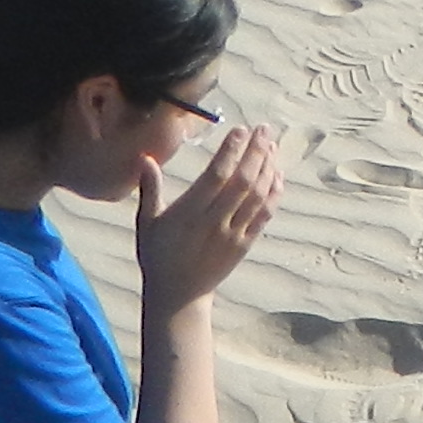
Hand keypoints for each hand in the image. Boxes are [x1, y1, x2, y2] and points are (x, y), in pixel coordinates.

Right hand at [138, 122, 284, 301]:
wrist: (179, 293)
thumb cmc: (158, 254)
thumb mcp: (147, 221)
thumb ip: (150, 189)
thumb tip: (145, 158)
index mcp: (189, 213)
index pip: (216, 176)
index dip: (230, 152)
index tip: (240, 130)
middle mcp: (215, 222)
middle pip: (243, 182)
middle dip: (256, 152)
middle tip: (263, 129)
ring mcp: (234, 234)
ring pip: (257, 197)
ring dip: (267, 169)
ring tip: (271, 146)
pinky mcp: (245, 244)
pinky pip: (264, 216)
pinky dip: (273, 194)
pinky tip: (277, 175)